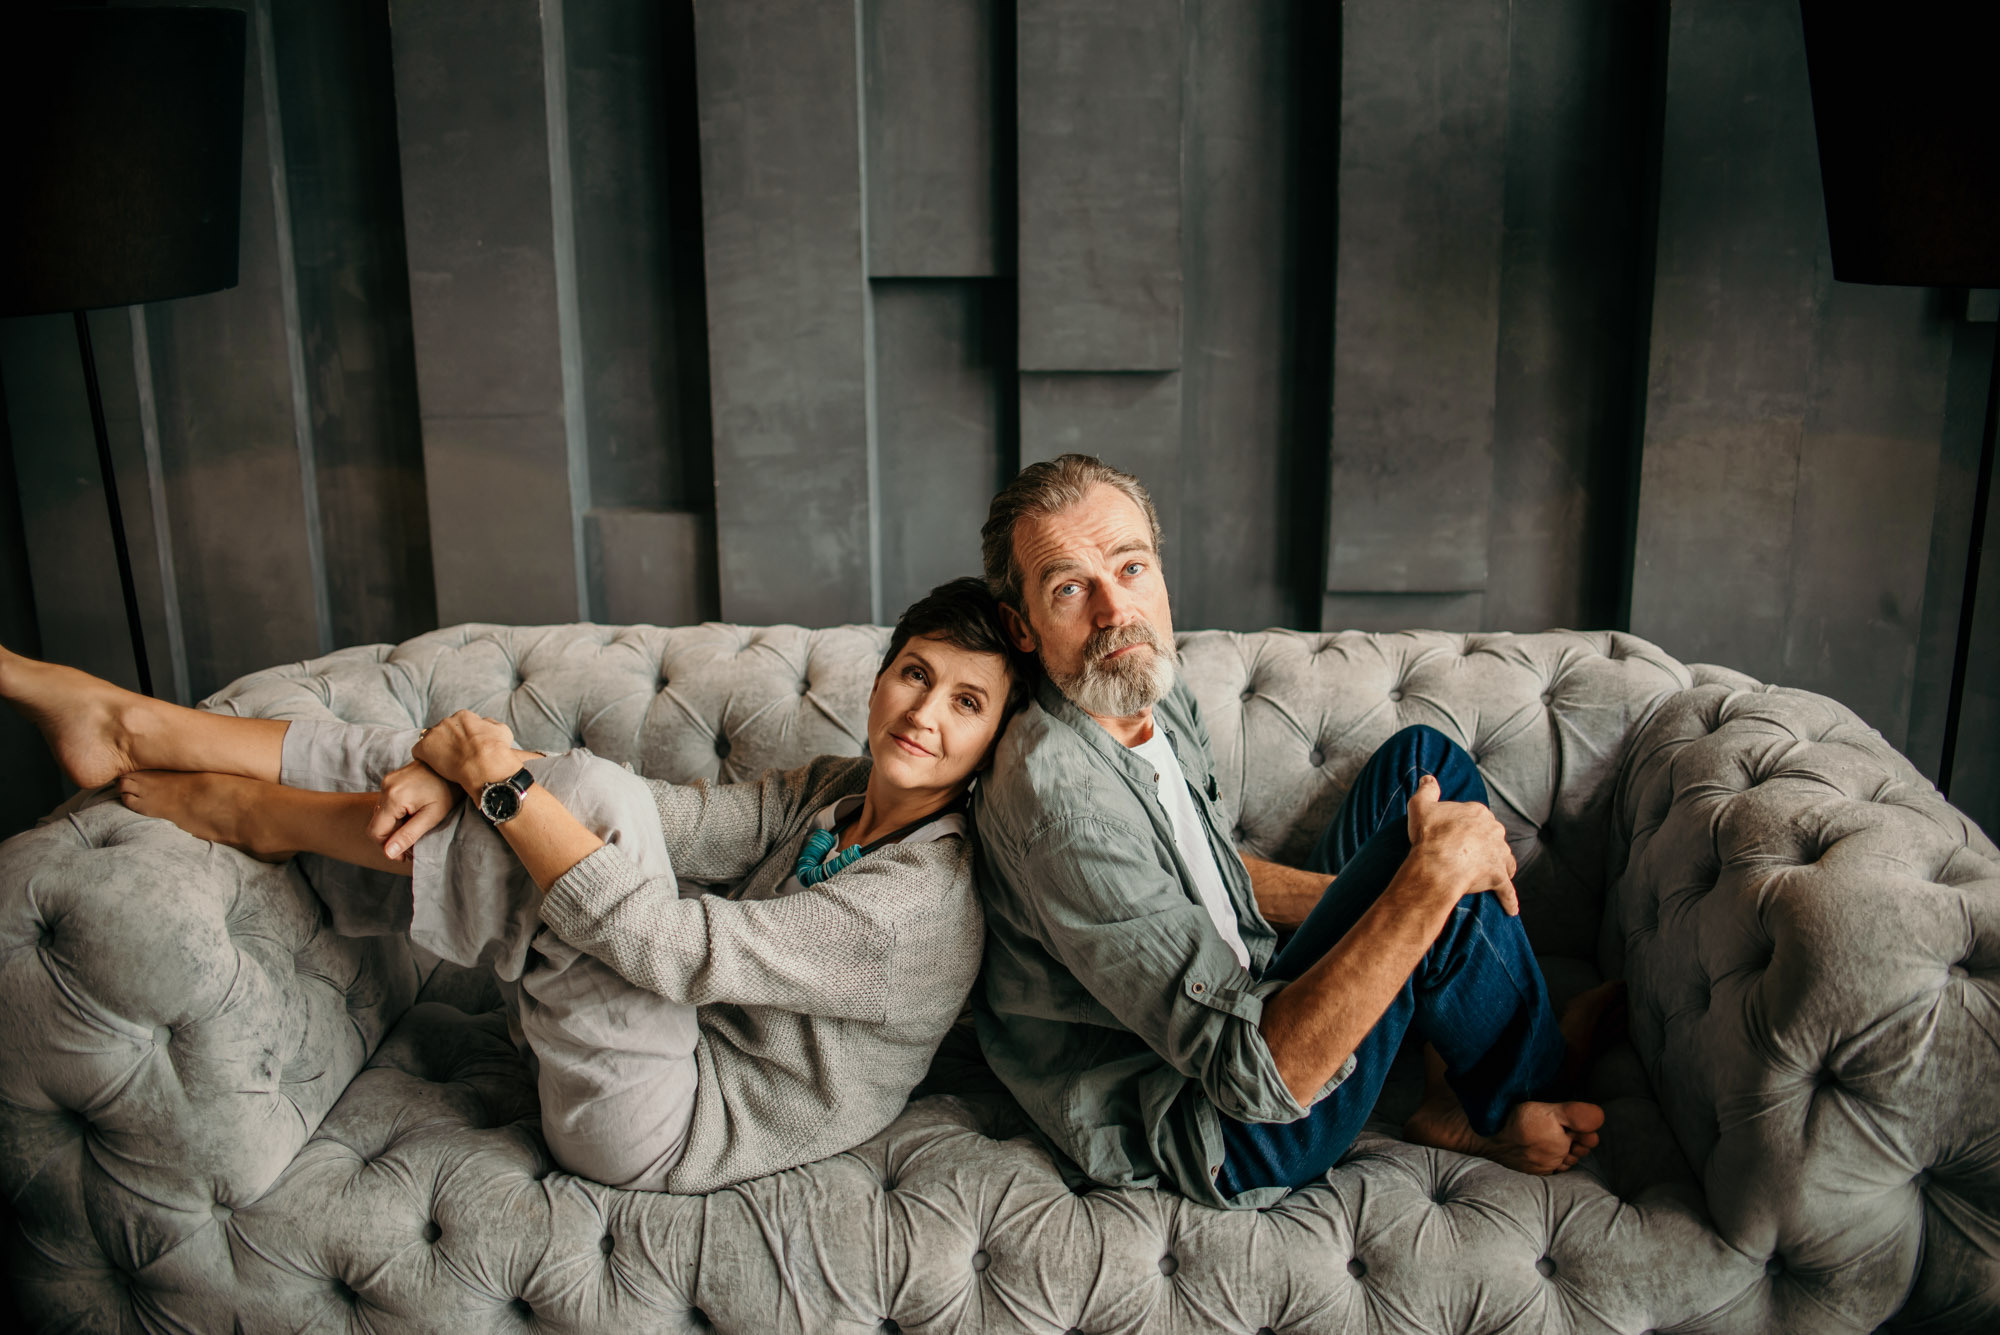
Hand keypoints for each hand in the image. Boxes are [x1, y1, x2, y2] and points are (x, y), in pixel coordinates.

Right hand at [369, 759, 458, 859]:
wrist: (455, 762)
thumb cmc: (448, 790)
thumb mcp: (431, 817)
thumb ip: (408, 835)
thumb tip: (388, 853)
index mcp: (393, 797)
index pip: (376, 832)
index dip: (387, 848)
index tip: (405, 855)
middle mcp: (385, 787)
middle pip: (378, 824)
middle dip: (393, 838)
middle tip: (414, 845)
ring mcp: (387, 781)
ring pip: (382, 815)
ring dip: (396, 826)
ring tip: (416, 829)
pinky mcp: (392, 779)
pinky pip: (387, 803)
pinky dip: (397, 814)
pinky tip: (414, 815)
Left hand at [412, 709, 527, 793]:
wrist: (485, 764)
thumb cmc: (496, 750)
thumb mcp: (502, 730)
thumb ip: (490, 724)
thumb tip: (485, 724)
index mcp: (464, 716)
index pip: (458, 723)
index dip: (462, 736)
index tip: (466, 746)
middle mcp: (447, 721)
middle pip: (444, 730)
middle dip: (449, 740)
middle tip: (456, 755)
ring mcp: (434, 734)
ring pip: (432, 740)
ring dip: (438, 749)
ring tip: (446, 763)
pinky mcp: (424, 748)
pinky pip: (419, 751)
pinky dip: (424, 758)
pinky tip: (433, 766)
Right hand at [1405, 774, 1518, 914]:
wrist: (1438, 864)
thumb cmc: (1429, 835)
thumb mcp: (1421, 805)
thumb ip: (1427, 789)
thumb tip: (1429, 778)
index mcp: (1478, 812)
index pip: (1477, 817)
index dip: (1466, 826)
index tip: (1456, 834)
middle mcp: (1494, 831)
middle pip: (1493, 837)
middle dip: (1485, 845)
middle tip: (1468, 855)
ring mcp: (1499, 854)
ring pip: (1504, 860)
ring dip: (1500, 867)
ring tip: (1489, 876)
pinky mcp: (1499, 877)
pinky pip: (1508, 890)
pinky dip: (1509, 899)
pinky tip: (1511, 909)